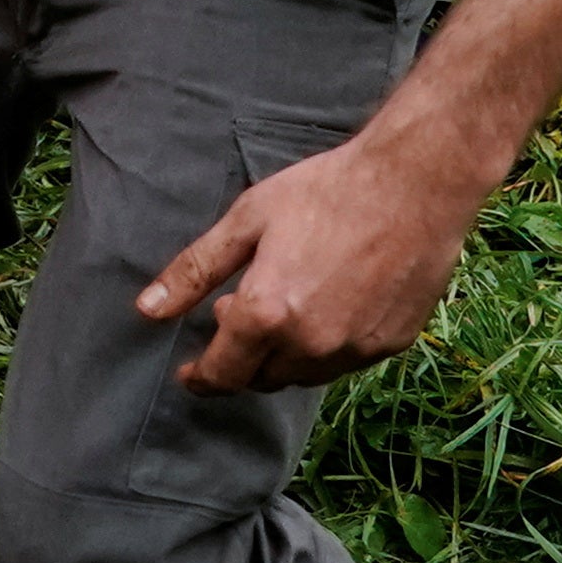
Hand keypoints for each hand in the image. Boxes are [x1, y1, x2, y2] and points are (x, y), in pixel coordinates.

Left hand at [135, 122, 498, 395]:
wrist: (415, 183)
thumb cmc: (325, 191)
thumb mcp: (248, 220)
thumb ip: (195, 271)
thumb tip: (146, 310)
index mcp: (267, 314)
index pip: (223, 373)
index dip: (201, 377)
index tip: (190, 372)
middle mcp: (310, 344)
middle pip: (262, 379)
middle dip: (241, 358)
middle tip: (237, 315)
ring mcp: (354, 350)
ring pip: (303, 375)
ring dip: (283, 355)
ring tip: (283, 306)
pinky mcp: (390, 345)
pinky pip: (344, 362)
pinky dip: (325, 347)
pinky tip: (327, 306)